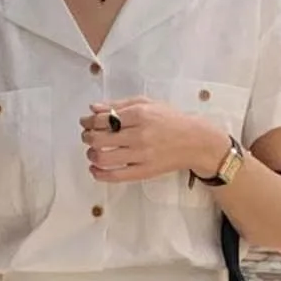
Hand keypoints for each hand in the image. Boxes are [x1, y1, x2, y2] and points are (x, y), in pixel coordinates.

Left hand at [80, 99, 229, 183]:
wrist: (195, 141)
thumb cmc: (170, 120)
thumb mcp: (147, 104)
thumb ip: (119, 105)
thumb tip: (93, 108)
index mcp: (139, 114)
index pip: (103, 119)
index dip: (89, 121)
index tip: (85, 123)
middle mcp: (138, 135)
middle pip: (99, 138)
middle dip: (87, 137)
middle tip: (87, 137)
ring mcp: (141, 156)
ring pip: (104, 157)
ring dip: (91, 155)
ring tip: (92, 152)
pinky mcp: (144, 172)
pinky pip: (116, 176)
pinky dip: (100, 174)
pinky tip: (95, 169)